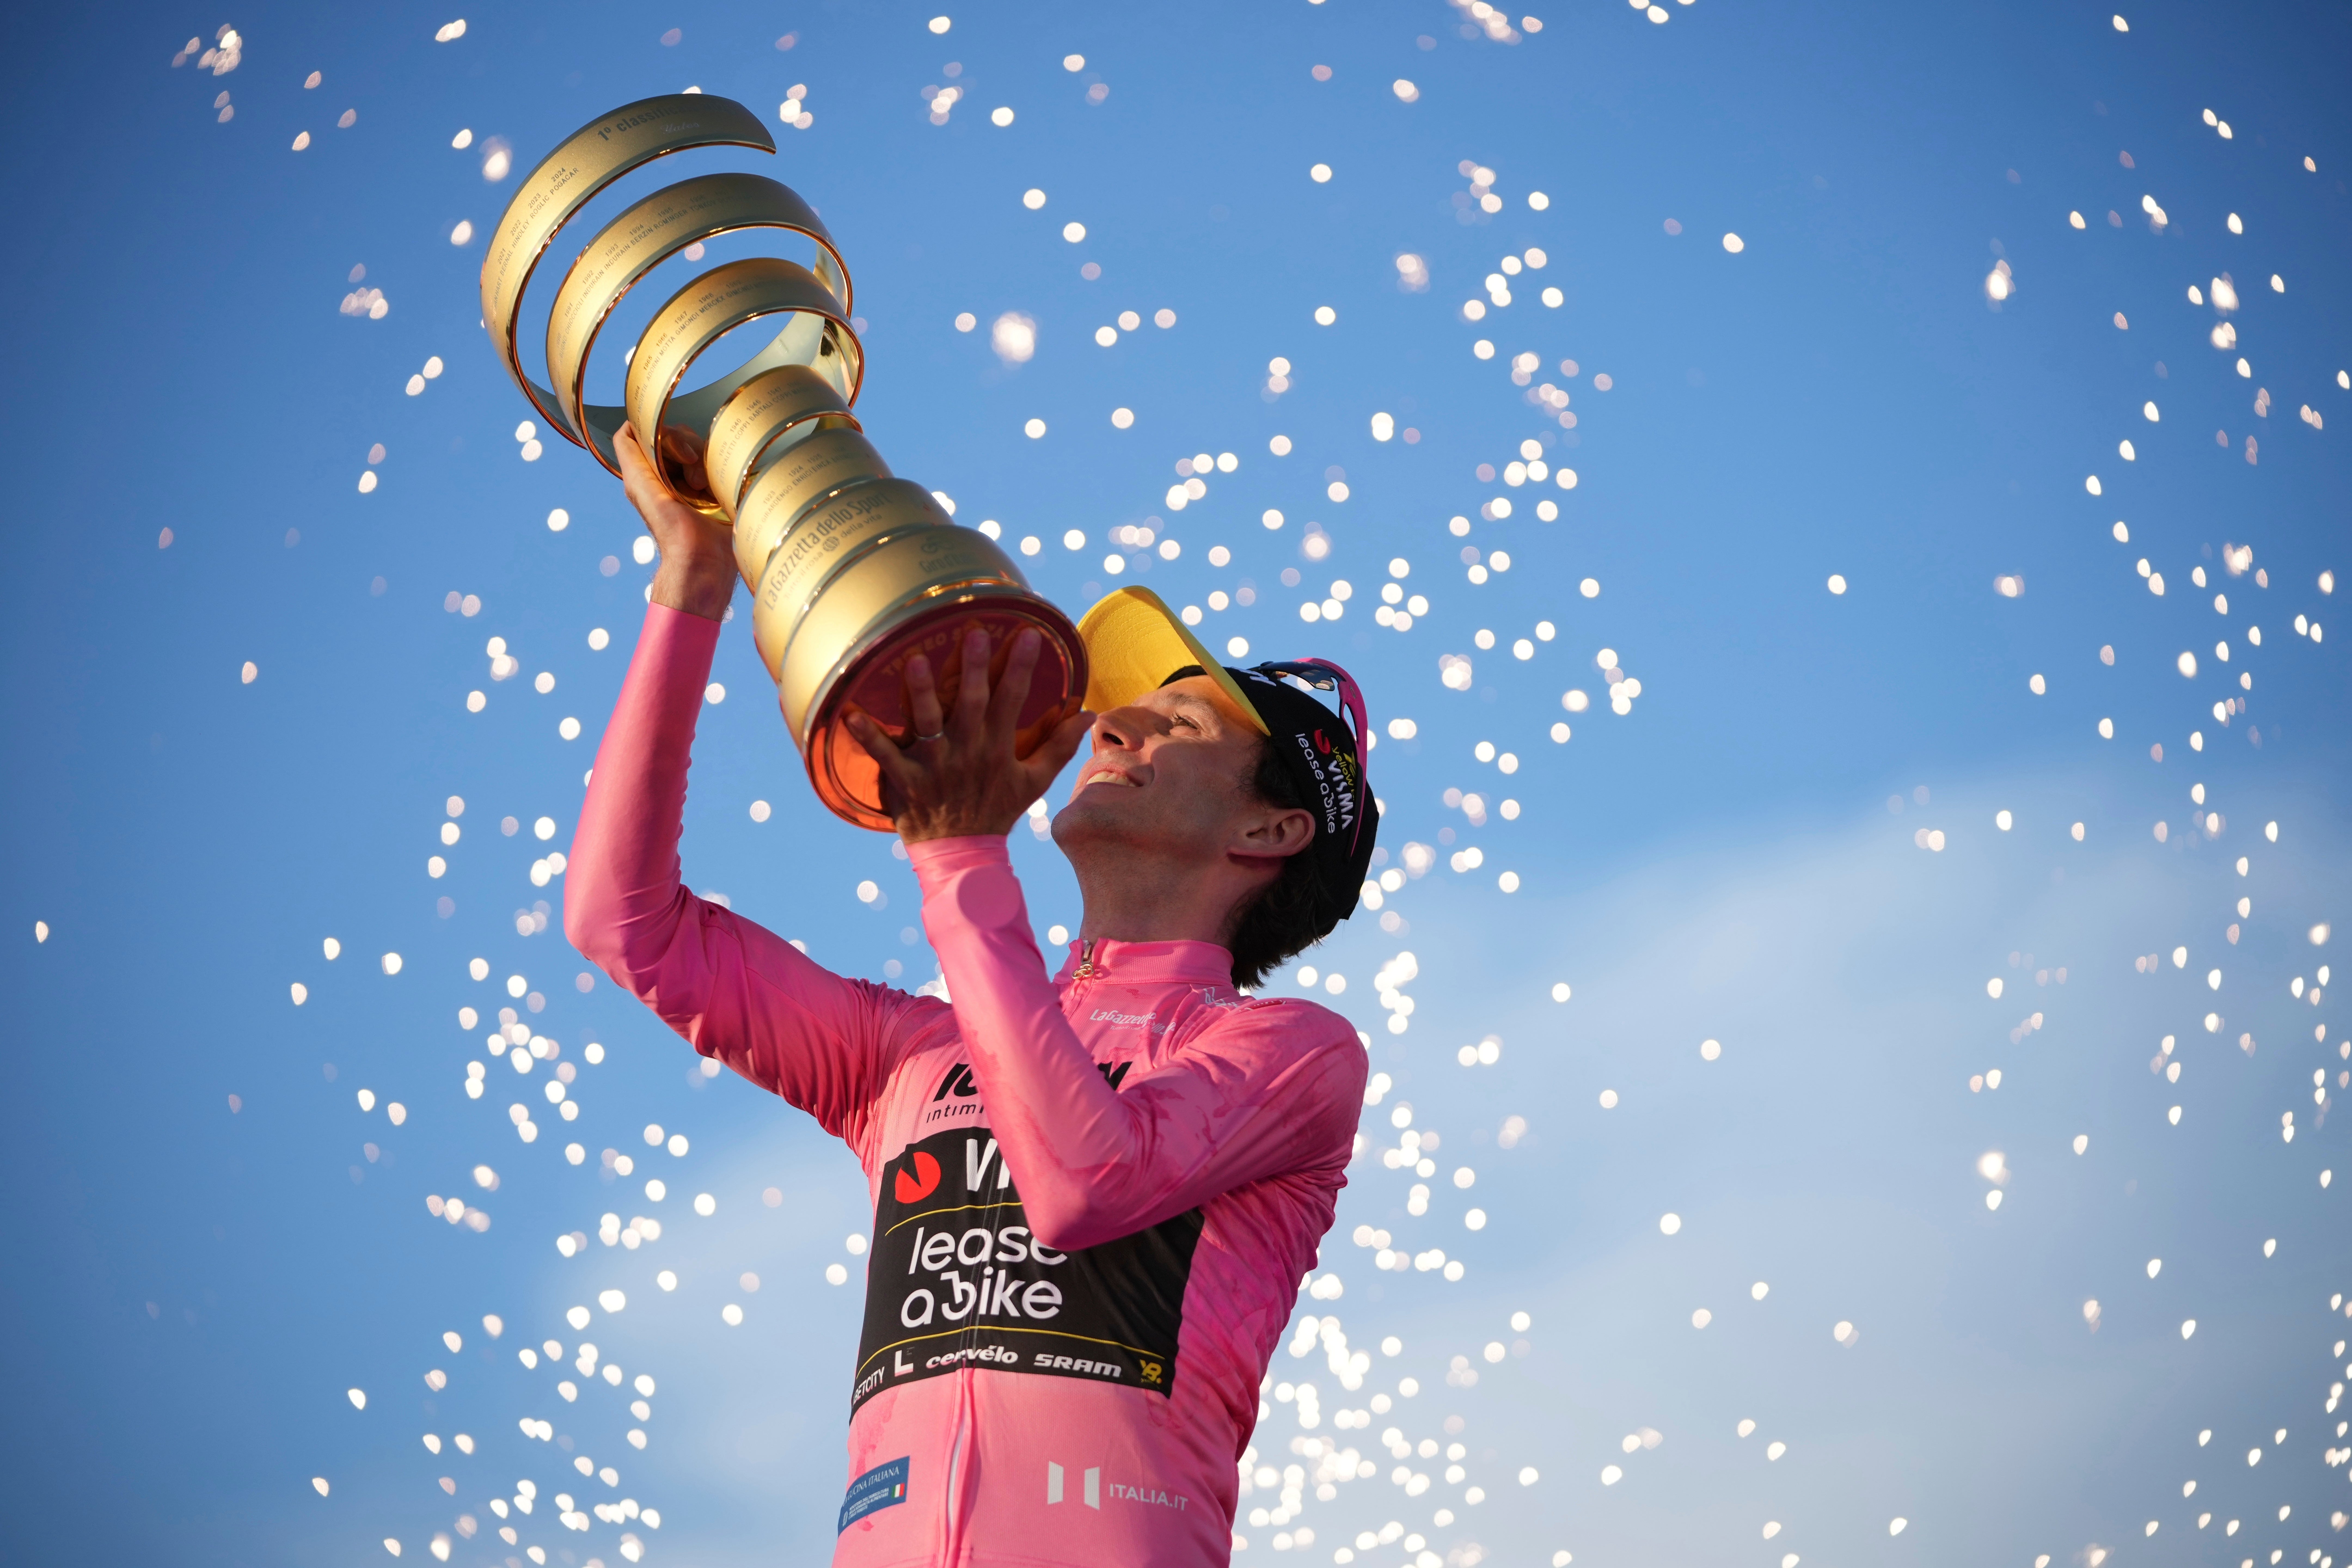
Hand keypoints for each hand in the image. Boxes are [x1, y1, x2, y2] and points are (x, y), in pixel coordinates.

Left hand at [616, 421, 736, 621]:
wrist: (705, 559)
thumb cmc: (671, 529)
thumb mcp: (640, 486)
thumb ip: (629, 453)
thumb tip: (627, 424)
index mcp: (654, 470)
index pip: (661, 432)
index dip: (672, 437)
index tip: (683, 457)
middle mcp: (676, 472)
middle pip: (685, 437)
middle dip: (693, 455)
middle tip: (696, 483)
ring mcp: (699, 479)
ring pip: (706, 448)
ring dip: (708, 468)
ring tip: (707, 492)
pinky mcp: (720, 487)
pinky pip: (724, 463)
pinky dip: (723, 473)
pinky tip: (719, 493)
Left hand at [845, 625, 1092, 841]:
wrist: (963, 855)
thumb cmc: (997, 811)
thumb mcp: (1035, 782)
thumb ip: (1060, 746)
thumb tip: (1089, 713)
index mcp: (998, 749)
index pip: (1013, 701)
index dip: (1020, 667)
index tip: (1028, 634)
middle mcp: (967, 753)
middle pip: (972, 704)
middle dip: (975, 668)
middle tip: (974, 631)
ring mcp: (935, 766)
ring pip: (928, 724)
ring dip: (920, 693)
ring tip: (913, 661)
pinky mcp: (905, 780)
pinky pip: (884, 756)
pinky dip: (868, 736)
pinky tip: (851, 713)